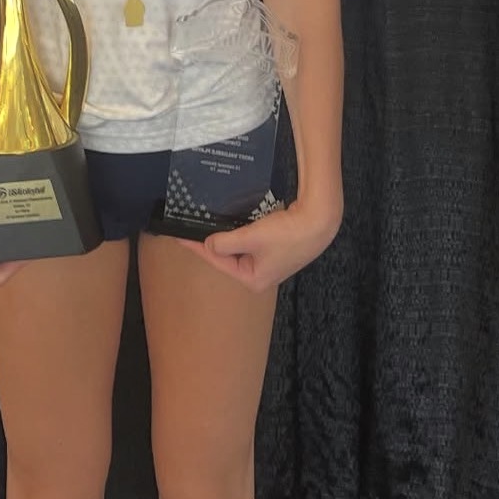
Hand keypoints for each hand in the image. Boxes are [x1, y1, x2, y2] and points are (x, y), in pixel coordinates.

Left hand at [176, 196, 341, 292]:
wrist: (320, 220)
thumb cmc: (286, 234)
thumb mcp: (251, 238)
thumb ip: (225, 243)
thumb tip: (209, 244)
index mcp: (253, 279)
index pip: (218, 262)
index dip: (197, 247)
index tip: (179, 236)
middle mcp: (260, 273)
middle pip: (228, 256)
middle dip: (213, 241)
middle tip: (191, 226)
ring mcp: (269, 260)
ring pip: (239, 247)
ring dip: (227, 235)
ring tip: (207, 222)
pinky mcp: (276, 246)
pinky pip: (250, 240)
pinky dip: (241, 230)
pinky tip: (231, 219)